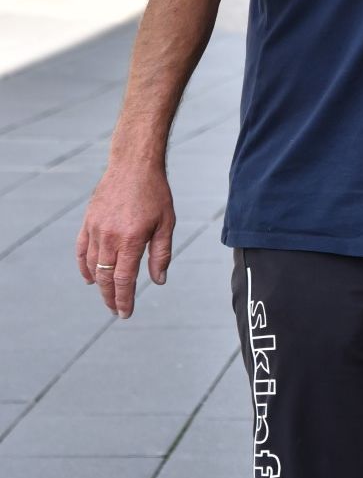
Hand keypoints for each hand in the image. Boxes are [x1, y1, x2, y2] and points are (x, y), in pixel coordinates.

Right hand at [76, 162, 174, 318]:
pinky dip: (84, 266)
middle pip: (105, 277)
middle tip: (117, 310)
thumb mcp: (166, 223)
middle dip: (110, 297)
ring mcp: (95, 229)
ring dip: (98, 285)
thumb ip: (161, 254)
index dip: (124, 299)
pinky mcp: (88, 221)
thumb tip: (158, 281)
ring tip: (107, 296)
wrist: (134, 165)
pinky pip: (81, 250)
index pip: (123, 280)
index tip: (125, 313)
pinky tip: (89, 278)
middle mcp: (109, 237)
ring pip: (91, 266)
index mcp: (130, 239)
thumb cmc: (154, 193)